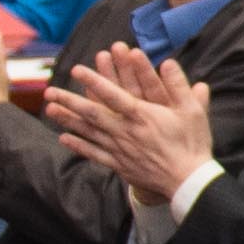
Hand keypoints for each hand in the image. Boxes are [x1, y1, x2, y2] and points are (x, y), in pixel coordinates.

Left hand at [40, 51, 214, 206]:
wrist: (188, 181)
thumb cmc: (192, 144)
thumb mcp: (193, 112)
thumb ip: (179, 86)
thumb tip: (168, 62)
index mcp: (142, 116)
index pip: (113, 94)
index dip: (94, 81)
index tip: (76, 70)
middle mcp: (126, 131)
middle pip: (92, 113)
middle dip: (69, 101)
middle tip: (50, 91)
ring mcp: (120, 149)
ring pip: (88, 132)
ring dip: (67, 120)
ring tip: (50, 109)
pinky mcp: (120, 164)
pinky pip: (94, 154)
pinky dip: (78, 146)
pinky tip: (64, 139)